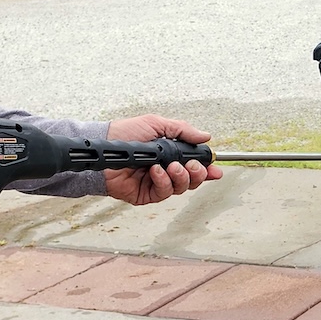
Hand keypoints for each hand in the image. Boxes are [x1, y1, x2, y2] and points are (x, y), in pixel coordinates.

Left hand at [104, 115, 223, 204]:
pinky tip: (156, 171)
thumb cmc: (125, 134)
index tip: (216, 168)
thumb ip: (182, 130)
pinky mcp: (146, 195)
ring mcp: (156, 183)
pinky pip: (163, 193)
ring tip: (171, 166)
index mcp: (170, 154)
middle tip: (192, 165)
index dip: (207, 168)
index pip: (194, 164)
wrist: (104, 147)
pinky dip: (163, 181)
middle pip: (192, 179)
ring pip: (180, 188)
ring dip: (180, 177)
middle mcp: (165, 170)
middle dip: (197, 173)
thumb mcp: (156, 124)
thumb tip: (205, 135)